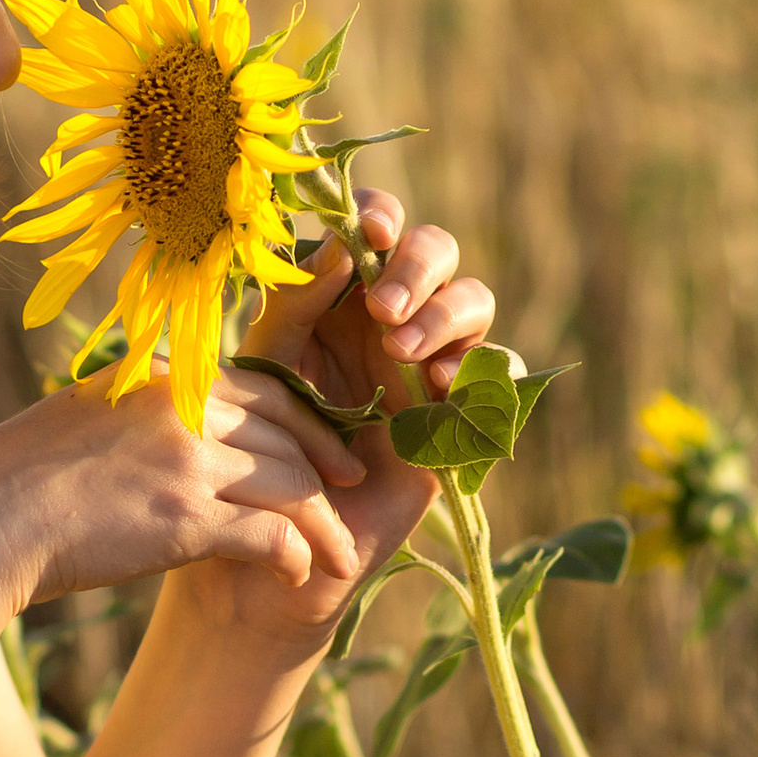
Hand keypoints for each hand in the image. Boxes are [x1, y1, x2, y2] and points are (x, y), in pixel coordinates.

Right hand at [0, 357, 370, 620]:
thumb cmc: (18, 484)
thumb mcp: (87, 422)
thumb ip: (143, 417)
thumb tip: (179, 436)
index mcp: (161, 377)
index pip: (262, 388)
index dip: (305, 422)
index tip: (326, 450)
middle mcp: (181, 406)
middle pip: (288, 430)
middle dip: (329, 466)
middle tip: (351, 495)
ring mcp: (186, 459)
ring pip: (292, 482)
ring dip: (324, 525)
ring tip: (341, 556)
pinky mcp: (185, 517)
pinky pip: (271, 533)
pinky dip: (294, 556)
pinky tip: (299, 576)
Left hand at [169, 187, 497, 654]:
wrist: (278, 539)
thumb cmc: (259, 447)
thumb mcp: (266, 366)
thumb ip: (295, 303)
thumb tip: (339, 244)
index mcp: (339, 294)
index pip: (377, 229)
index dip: (382, 217)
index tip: (368, 231)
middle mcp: (391, 318)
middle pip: (437, 252)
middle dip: (417, 268)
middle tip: (382, 309)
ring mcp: (430, 362)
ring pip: (474, 300)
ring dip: (445, 313)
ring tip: (401, 351)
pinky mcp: (457, 413)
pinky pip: (498, 371)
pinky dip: (478, 365)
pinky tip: (439, 386)